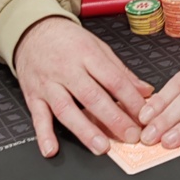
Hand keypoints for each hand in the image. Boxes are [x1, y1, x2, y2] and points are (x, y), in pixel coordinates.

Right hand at [14, 17, 153, 156]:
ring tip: (101, 147)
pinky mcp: (33, 96)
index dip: (131, 99)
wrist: (33, 31)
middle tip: (131, 136)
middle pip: (92, 96)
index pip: (113, 79)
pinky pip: (38, 116)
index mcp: (87, 54)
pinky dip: (43, 134)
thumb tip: (145, 91)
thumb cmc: (68, 40)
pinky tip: (51, 149)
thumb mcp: (98, 47)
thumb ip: (121, 71)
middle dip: (113, 119)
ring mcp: (49, 84)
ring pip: (66, 109)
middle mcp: (67, 69)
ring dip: (85, 130)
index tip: (144, 116)